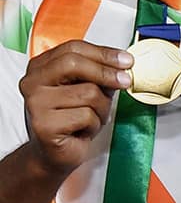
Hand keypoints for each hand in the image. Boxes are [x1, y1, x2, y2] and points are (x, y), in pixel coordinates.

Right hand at [19, 39, 132, 177]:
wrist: (55, 154)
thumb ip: (99, 74)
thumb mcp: (87, 89)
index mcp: (41, 67)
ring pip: (88, 93)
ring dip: (102, 108)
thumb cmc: (72, 119)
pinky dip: (94, 124)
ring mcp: (36, 104)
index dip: (103, 53)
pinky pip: (86, 116)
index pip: (73, 48)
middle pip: (74, 64)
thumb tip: (123, 64)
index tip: (126, 60)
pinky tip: (83, 131)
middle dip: (106, 72)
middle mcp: (33, 82)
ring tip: (93, 118)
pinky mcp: (44, 125)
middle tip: (126, 80)